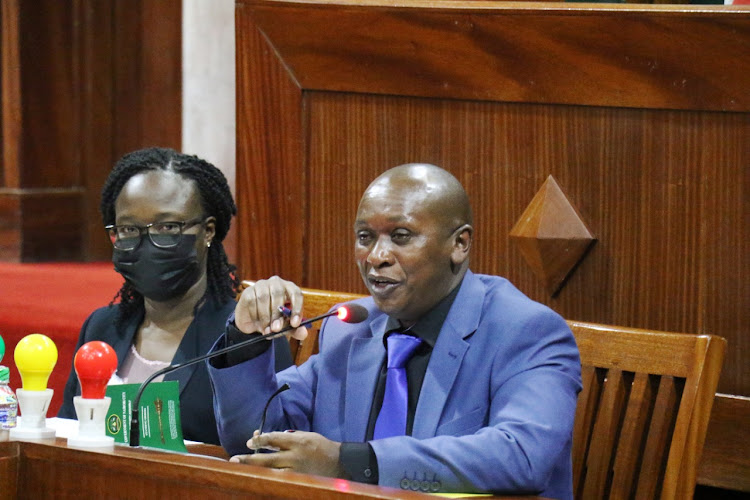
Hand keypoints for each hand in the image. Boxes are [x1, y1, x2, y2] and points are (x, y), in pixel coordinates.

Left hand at [230, 430, 344, 477]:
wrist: (339, 463)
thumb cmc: (321, 446)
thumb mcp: (306, 435)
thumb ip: (287, 438)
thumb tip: (267, 439)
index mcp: (298, 442)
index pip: (274, 439)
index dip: (260, 440)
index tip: (250, 441)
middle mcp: (295, 457)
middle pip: (267, 459)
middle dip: (249, 459)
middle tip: (234, 459)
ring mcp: (295, 472)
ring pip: (270, 473)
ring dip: (254, 471)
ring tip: (239, 471)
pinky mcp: (297, 481)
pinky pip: (278, 480)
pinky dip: (267, 479)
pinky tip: (257, 479)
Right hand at [235, 276, 306, 339]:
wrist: (253, 322)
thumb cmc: (274, 320)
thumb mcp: (286, 327)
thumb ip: (295, 330)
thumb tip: (303, 333)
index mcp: (289, 289)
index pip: (296, 294)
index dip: (297, 308)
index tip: (295, 324)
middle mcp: (276, 283)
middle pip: (278, 294)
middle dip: (277, 314)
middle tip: (277, 329)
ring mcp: (261, 285)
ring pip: (264, 298)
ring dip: (265, 317)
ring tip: (266, 329)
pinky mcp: (249, 291)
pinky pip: (252, 302)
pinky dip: (255, 315)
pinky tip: (257, 322)